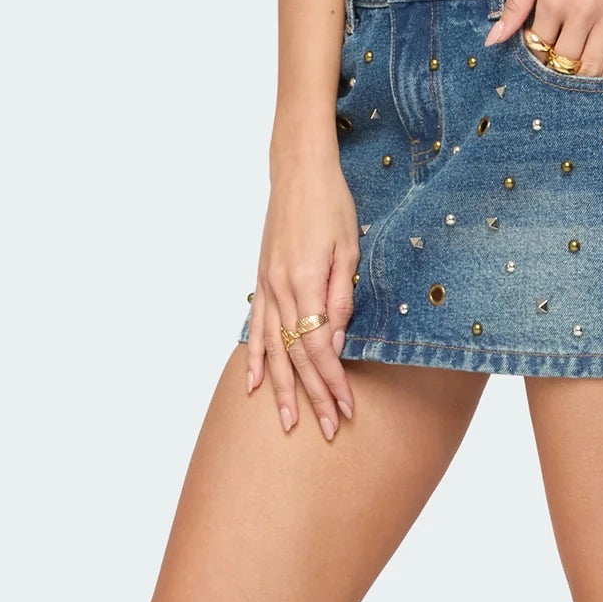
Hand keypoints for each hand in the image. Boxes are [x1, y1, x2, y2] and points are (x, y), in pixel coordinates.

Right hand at [245, 155, 359, 438]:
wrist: (299, 172)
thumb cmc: (332, 205)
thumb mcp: (349, 248)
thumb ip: (340, 298)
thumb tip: (334, 344)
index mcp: (306, 282)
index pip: (319, 347)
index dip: (333, 381)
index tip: (347, 408)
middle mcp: (281, 290)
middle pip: (296, 356)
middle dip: (313, 396)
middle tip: (328, 430)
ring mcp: (267, 286)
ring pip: (273, 349)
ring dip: (282, 389)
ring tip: (288, 423)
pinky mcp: (262, 279)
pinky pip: (257, 327)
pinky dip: (255, 358)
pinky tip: (254, 384)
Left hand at [483, 0, 602, 76]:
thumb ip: (517, 0)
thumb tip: (493, 39)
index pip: (537, 47)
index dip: (535, 54)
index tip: (538, 50)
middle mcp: (581, 12)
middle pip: (564, 62)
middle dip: (557, 69)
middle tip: (557, 65)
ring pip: (594, 67)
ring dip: (583, 77)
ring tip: (577, 73)